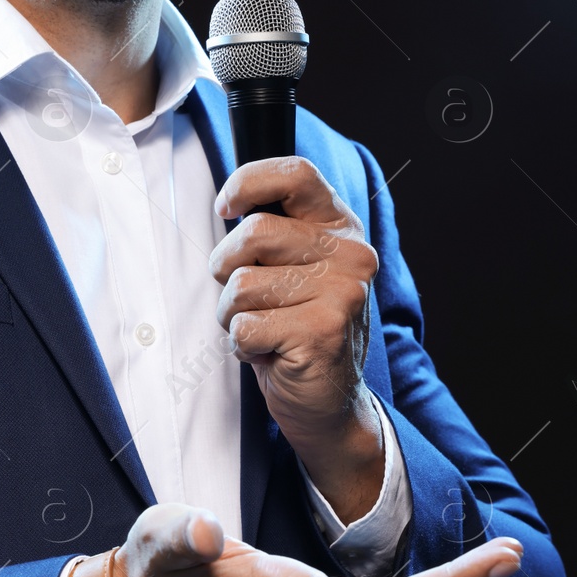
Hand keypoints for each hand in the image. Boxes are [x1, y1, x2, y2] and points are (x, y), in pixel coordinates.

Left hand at [210, 157, 383, 516]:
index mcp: (341, 227)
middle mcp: (351, 254)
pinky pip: (244, 326)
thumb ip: (274, 233)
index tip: (225, 207)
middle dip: (227, 269)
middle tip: (246, 298)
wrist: (330, 402)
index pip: (296, 174)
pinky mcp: (323, 331)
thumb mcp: (293, 269)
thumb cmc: (298, 329)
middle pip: (253, 233)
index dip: (248, 182)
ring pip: (242, 284)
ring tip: (264, 329)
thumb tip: (229, 204)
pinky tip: (270, 352)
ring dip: (234, 314)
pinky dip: (242, 345)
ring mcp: (343, 293)